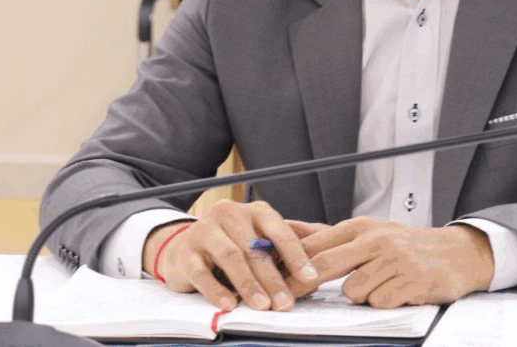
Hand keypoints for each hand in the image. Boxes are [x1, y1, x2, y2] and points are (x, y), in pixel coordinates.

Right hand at [142, 200, 320, 311]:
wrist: (186, 247)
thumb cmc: (234, 243)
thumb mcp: (263, 236)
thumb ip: (293, 237)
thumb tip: (330, 236)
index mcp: (255, 211)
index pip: (280, 231)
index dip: (296, 255)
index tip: (311, 277)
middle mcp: (230, 214)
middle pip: (255, 248)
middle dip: (273, 278)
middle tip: (286, 304)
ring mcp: (206, 232)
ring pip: (231, 257)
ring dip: (248, 284)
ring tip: (261, 306)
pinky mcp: (187, 253)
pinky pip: (202, 272)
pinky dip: (217, 290)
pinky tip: (229, 305)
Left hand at [286, 217, 494, 307]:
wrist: (455, 253)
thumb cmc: (405, 245)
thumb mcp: (367, 233)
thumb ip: (326, 235)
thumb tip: (287, 227)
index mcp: (361, 227)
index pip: (316, 245)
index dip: (289, 265)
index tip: (273, 280)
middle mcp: (376, 239)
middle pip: (325, 265)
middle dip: (303, 286)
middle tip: (290, 302)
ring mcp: (394, 259)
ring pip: (353, 291)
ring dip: (361, 296)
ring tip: (380, 286)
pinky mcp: (412, 281)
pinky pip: (380, 302)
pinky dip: (385, 303)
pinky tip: (397, 292)